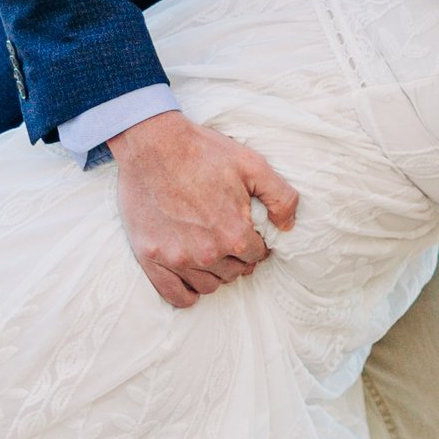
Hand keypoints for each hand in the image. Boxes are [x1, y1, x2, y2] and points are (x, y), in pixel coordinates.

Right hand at [109, 111, 300, 308]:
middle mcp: (207, 253)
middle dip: (237, 258)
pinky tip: (191, 278)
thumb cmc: (202, 151)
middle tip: (227, 238)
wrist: (153, 143)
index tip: (247, 232)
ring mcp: (177, 258)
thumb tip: (288, 226)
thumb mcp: (253, 165)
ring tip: (210, 253)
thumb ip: (281, 197)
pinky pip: (175, 295)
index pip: (258, 255)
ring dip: (214, 273)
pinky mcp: (150, 257)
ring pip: (208, 285)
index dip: (256, 242)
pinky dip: (187, 293)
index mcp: (235, 233)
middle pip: (234, 272)